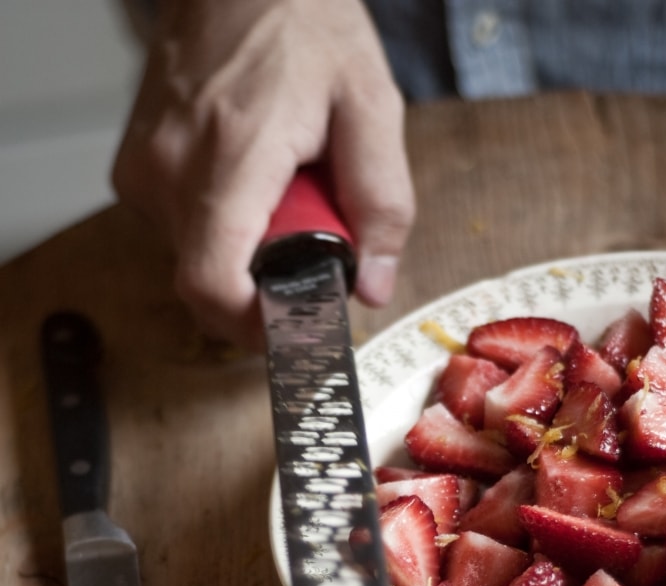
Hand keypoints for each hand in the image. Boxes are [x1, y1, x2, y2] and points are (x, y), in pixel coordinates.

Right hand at [112, 0, 414, 344]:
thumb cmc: (302, 25)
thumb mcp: (370, 104)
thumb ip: (382, 201)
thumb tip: (371, 286)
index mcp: (232, 155)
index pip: (213, 283)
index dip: (252, 325)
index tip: (290, 325)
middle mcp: (171, 170)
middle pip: (208, 284)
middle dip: (263, 286)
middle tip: (306, 236)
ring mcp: (144, 172)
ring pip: (195, 261)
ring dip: (245, 253)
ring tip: (278, 195)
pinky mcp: (134, 172)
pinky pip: (180, 233)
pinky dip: (220, 228)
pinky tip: (248, 184)